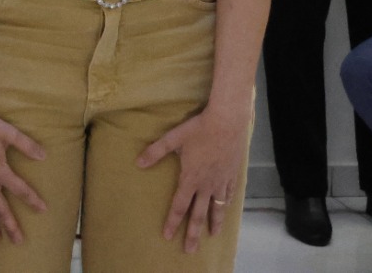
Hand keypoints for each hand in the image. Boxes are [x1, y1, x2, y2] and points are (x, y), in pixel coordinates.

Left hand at [136, 102, 249, 253]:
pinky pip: (229, 196)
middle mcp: (207, 184)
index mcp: (191, 178)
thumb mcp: (173, 138)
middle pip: (199, 214)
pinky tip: (225, 210)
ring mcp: (221, 181)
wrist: (227, 122)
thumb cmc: (198, 129)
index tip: (167, 235)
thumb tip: (138, 163)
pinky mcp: (232, 175)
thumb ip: (156, 152)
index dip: (173, 222)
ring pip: (217, 208)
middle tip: (189, 250)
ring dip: (214, 224)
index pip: (179, 206)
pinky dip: (226, 206)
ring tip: (212, 236)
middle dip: (193, 233)